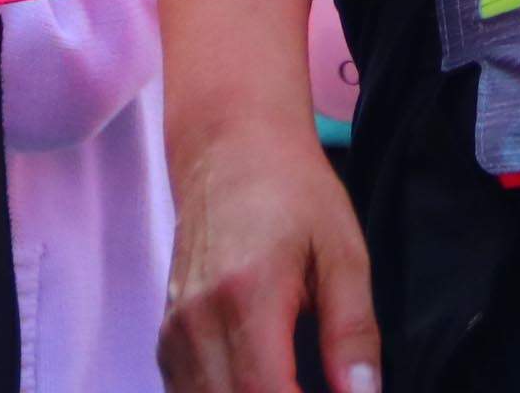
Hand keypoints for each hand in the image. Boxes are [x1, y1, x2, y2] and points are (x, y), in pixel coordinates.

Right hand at [162, 121, 377, 392]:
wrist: (231, 148)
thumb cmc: (294, 192)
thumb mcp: (344, 252)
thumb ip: (352, 331)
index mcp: (246, 297)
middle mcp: (197, 321)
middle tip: (317, 383)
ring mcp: (174, 330)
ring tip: (294, 378)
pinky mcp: (166, 334)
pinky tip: (262, 380)